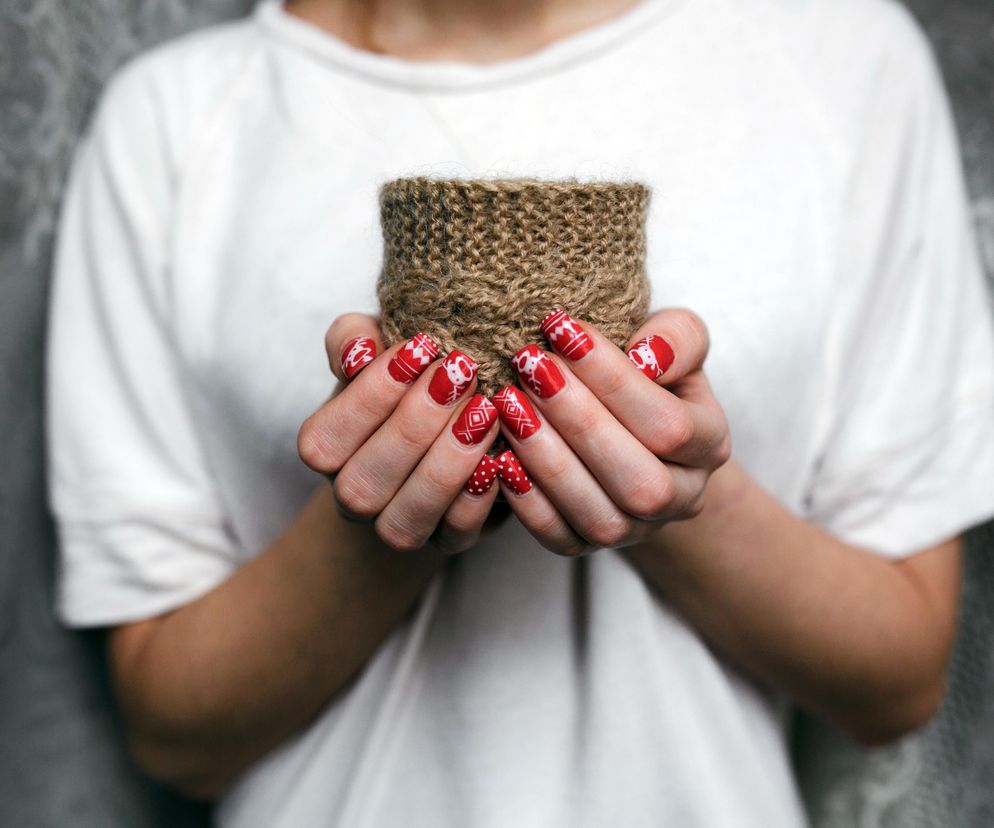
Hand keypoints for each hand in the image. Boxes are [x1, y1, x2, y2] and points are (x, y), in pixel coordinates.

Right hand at [297, 313, 502, 553]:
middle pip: (363, 483)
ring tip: (484, 412)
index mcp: (327, 451)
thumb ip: (353, 338)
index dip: (370, 395)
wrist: (444, 426)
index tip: (420, 348)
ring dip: (446, 464)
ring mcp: (400, 526)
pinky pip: (456, 535)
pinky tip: (499, 457)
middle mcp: (354, 498)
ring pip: (405, 520)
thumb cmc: (404, 380)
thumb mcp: (375, 347)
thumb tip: (359, 350)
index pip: (325, 438)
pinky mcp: (449, 540)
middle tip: (461, 374)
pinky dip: (477, 500)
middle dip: (414, 425)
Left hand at [491, 308, 730, 555]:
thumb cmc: (648, 374)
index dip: (613, 380)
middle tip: (530, 366)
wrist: (629, 427)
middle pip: (639, 480)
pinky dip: (528, 502)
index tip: (562, 330)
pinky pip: (561, 539)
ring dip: (548, 460)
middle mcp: (682, 498)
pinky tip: (501, 456)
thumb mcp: (673, 344)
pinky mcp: (589, 546)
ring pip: (600, 516)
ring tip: (510, 405)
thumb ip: (675, 338)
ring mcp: (636, 530)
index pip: (669, 424)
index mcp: (709, 446)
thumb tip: (647, 354)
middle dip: (578, 420)